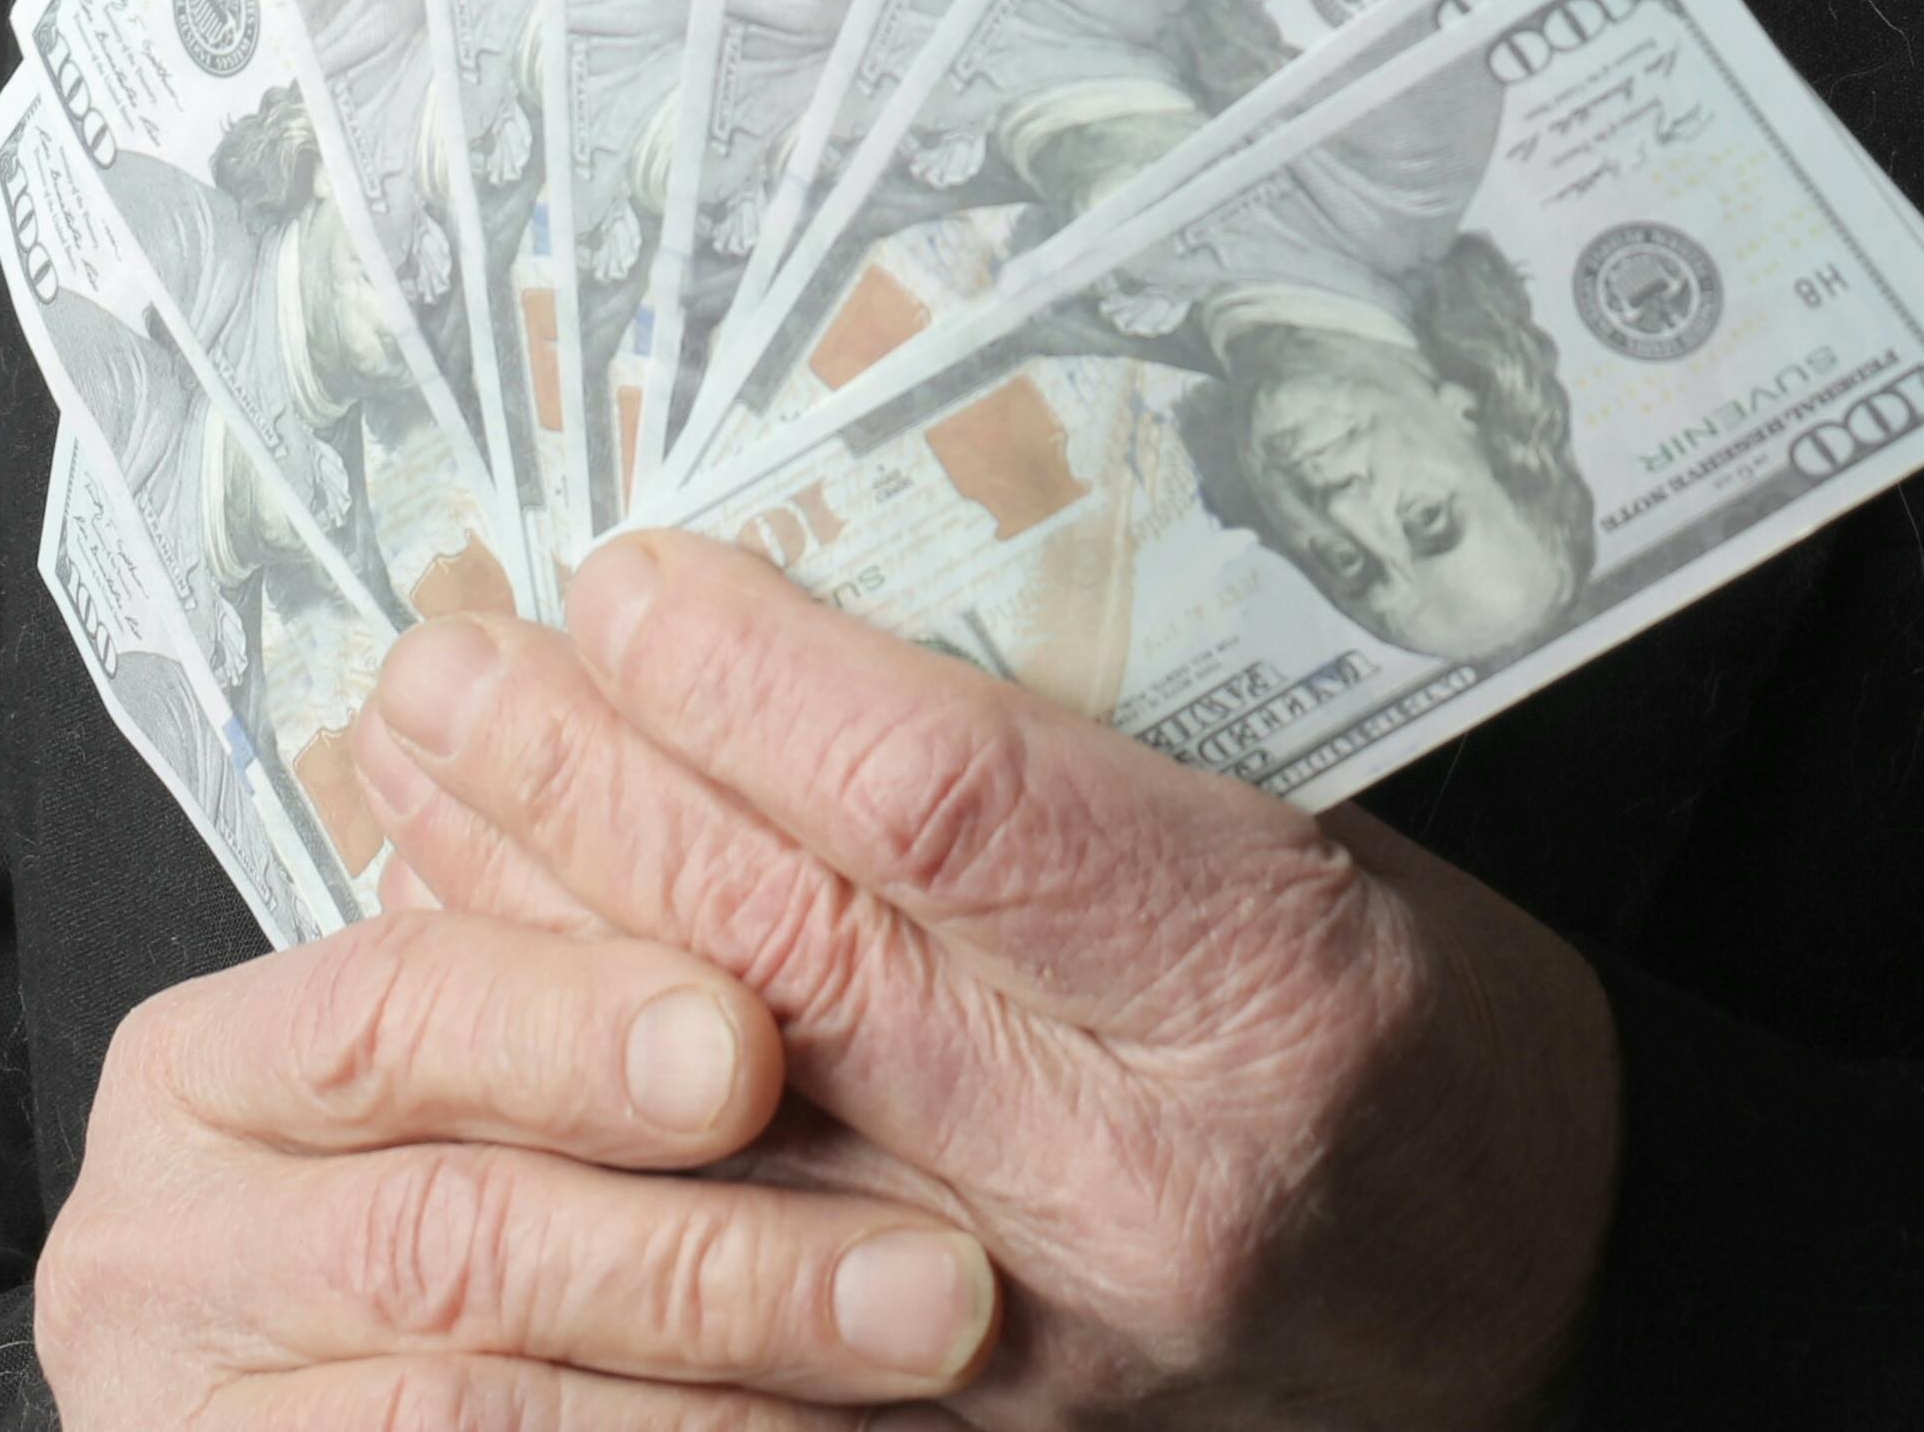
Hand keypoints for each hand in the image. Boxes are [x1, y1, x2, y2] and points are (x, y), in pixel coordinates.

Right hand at [34, 903, 1001, 1429]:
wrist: (337, 1403)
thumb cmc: (446, 1214)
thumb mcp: (471, 1066)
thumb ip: (551, 931)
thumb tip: (676, 638)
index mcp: (218, 1068)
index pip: (386, 1010)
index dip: (572, 1023)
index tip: (752, 1040)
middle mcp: (167, 1244)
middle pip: (445, 1234)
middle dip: (706, 1251)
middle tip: (929, 1270)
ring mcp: (200, 1411)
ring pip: (469, 1409)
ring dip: (727, 1387)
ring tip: (919, 1353)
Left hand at [352, 535, 1620, 1431]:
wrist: (1515, 1292)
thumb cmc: (1423, 1021)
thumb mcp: (1316, 829)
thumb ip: (1078, 749)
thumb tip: (795, 597)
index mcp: (1264, 985)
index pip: (943, 802)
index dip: (751, 675)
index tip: (629, 577)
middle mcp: (1137, 1179)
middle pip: (788, 945)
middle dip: (584, 779)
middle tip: (452, 653)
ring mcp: (1026, 1340)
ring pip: (701, 1115)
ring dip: (526, 929)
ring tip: (409, 780)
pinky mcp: (944, 1428)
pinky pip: (700, 1263)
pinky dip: (568, 1119)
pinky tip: (473, 993)